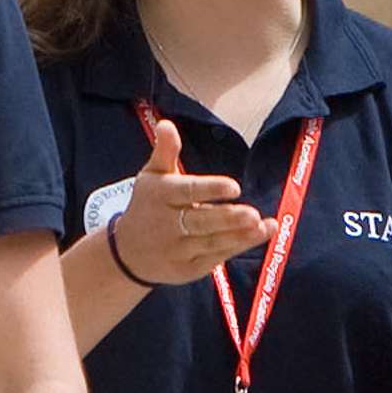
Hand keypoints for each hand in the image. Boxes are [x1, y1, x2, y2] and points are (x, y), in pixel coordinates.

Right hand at [102, 116, 269, 287]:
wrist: (127, 254)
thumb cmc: (147, 207)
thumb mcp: (151, 178)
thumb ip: (165, 152)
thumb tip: (167, 124)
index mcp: (159, 197)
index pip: (186, 192)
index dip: (210, 190)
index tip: (234, 187)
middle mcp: (166, 225)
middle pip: (200, 222)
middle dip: (227, 219)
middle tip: (252, 214)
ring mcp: (177, 250)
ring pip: (212, 242)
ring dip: (240, 235)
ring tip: (264, 225)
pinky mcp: (188, 268)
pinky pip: (215, 257)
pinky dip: (238, 247)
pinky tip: (260, 235)